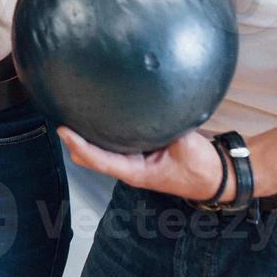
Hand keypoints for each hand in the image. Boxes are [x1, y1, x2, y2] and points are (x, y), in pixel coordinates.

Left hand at [57, 127, 227, 200]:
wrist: (216, 176)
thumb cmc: (201, 167)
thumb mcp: (186, 144)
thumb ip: (168, 125)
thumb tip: (154, 100)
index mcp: (136, 172)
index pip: (98, 160)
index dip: (78, 145)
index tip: (63, 130)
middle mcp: (129, 168)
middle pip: (89, 158)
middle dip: (73, 141)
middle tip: (61, 115)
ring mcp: (131, 161)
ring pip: (98, 151)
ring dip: (85, 136)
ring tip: (73, 111)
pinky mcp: (137, 153)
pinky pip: (112, 143)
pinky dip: (100, 132)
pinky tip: (97, 114)